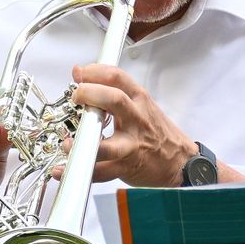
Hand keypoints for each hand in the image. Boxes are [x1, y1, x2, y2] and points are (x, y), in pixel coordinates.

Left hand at [68, 63, 192, 186]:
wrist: (181, 163)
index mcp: (140, 101)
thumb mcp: (141, 105)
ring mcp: (131, 145)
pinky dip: (78, 171)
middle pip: (113, 100)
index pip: (116, 77)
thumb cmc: (158, 134)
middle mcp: (136, 120)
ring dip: (81, 143)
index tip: (79, 74)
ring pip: (107, 144)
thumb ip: (113, 89)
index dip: (93, 72)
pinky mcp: (125, 167)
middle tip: (75, 99)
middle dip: (87, 95)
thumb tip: (82, 73)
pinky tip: (63, 169)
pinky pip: (100, 171)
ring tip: (68, 143)